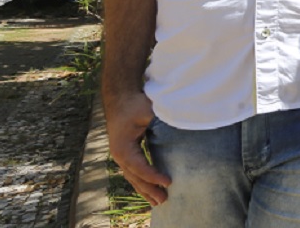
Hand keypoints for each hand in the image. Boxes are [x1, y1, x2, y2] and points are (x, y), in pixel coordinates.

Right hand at [105, 91, 170, 205]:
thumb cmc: (134, 103)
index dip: (153, 176)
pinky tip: (150, 190)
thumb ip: (160, 120)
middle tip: (165, 200)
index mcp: (123, 147)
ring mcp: (120, 155)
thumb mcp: (147, 110)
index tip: (168, 182)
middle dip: (149, 190)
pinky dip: (141, 182)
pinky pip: (133, 172)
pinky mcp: (125, 153)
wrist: (120, 97)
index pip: (139, 167)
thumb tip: (180, 126)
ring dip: (145, 190)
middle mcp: (119, 154)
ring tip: (158, 202)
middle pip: (134, 177)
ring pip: (132, 178)